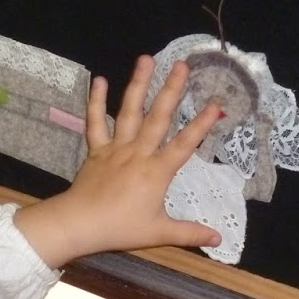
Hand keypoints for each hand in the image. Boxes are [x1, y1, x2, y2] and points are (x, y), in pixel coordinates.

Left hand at [13, 55, 223, 267]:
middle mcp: (138, 152)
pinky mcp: (96, 150)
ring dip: (138, 84)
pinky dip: (96, 101)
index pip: (184, 144)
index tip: (217, 104)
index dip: (201, 125)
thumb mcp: (159, 232)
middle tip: (182, 65)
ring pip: (130, 111)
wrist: (79, 223)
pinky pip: (95, 122)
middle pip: (158, 117)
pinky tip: (99, 79)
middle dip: (172, 90)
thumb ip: (189, 233)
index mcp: (157, 171)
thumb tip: (218, 239)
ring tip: (146, 59)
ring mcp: (116, 148)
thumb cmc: (120, 228)